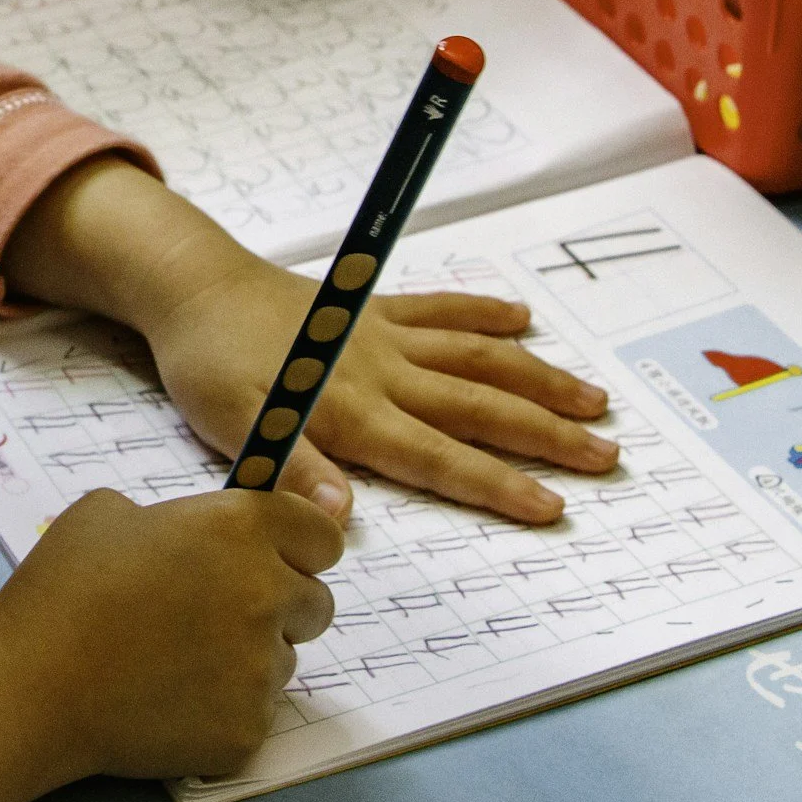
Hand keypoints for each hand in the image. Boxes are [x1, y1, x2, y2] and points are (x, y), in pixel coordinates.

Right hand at [0, 487, 340, 801]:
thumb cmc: (63, 588)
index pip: (324, 536)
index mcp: (242, 528)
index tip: (272, 560)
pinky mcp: (247, 730)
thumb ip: (174, 518)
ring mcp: (262, 669)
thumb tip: (191, 541)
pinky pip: (255, 714)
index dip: (298, 547)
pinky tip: (169, 704)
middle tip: (216, 617)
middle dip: (279, 607)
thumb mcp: (109, 511)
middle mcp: (267, 593)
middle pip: (316, 603)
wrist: (31, 686)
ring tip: (177, 663)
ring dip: (249, 660)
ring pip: (285, 662)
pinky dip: (222, 712)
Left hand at [144, 257, 616, 524]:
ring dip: (536, 377)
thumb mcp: (233, 427)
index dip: (496, 484)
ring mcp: (384, 335)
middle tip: (607, 457)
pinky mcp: (374, 307)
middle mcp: (382, 372)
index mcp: (351, 412)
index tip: (552, 508)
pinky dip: (484, 311)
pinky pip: (441, 308)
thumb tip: (340, 514)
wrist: (194, 287)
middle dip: (545, 435)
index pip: (438, 458)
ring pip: (477, 357)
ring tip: (592, 399)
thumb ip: (290, 469)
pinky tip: (523, 319)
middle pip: (478, 407)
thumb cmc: (209, 365)